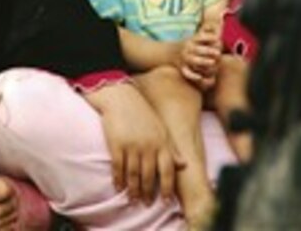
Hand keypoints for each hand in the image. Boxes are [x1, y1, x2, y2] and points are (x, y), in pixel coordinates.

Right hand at [82, 81, 184, 202]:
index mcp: (162, 142)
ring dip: (133, 189)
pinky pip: (118, 167)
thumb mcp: (161, 129)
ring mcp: (133, 145)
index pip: (168, 171)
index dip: (167, 188)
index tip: (165, 201)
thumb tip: (184, 165)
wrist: (121, 97)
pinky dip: (118, 179)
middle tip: (145, 203)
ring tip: (132, 198)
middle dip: (148, 193)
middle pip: (149, 176)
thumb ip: (171, 148)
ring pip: (134, 175)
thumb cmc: (142, 113)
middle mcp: (149, 145)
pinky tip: (118, 186)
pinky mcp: (117, 144)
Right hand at [178, 25, 221, 89]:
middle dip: (208, 51)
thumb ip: (205, 31)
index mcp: (192, 40)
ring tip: (213, 62)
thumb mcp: (194, 36)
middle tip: (218, 53)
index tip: (218, 39)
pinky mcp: (182, 68)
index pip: (200, 37)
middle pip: (198, 49)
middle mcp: (187, 48)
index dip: (209, 38)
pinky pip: (186, 73)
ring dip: (203, 61)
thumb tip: (215, 26)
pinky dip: (192, 76)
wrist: (169, 53)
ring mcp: (184, 58)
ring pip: (193, 60)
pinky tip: (200, 77)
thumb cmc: (189, 45)